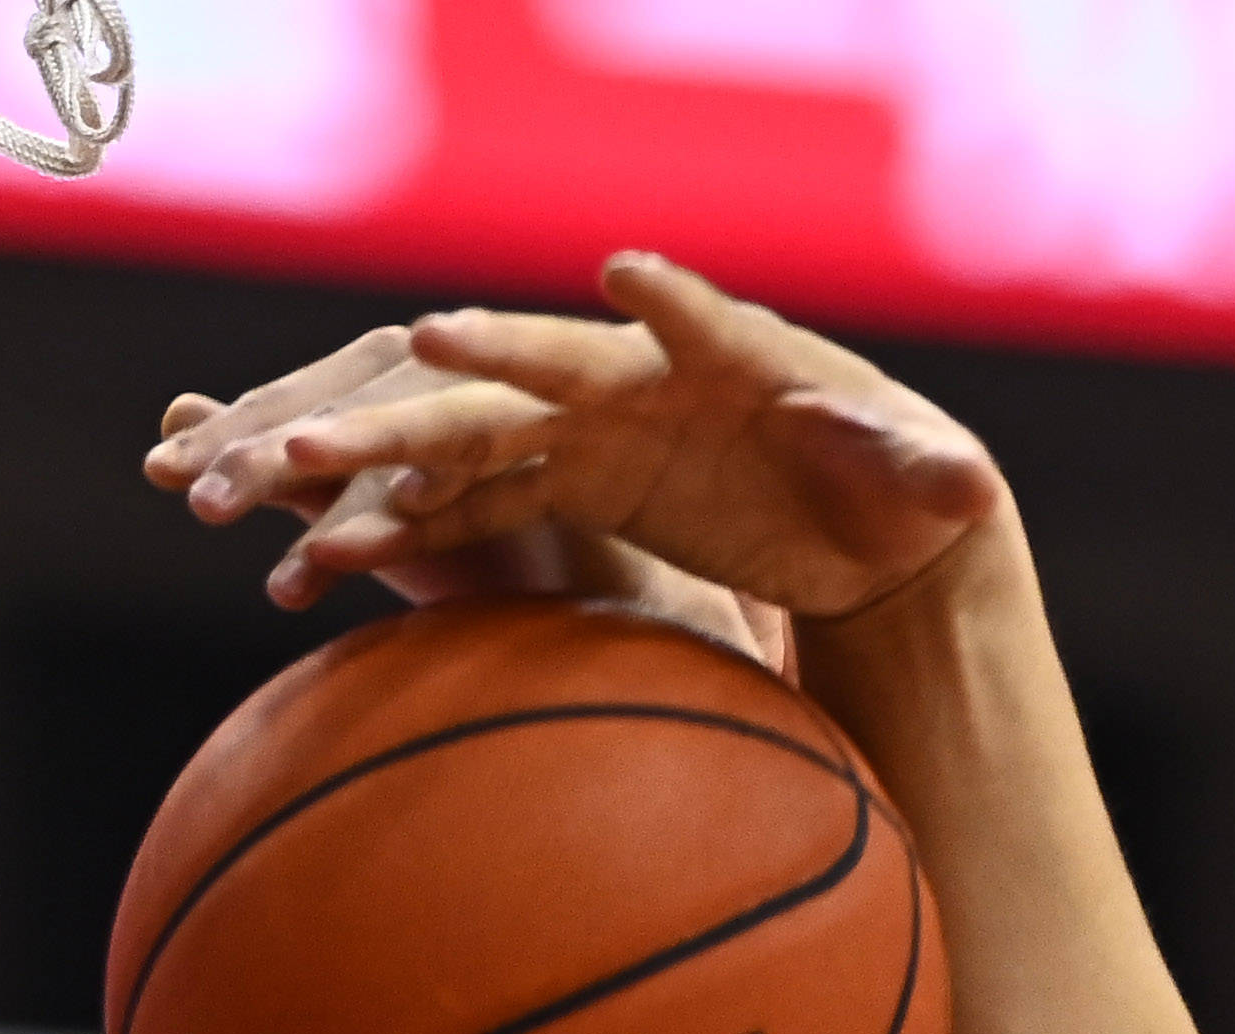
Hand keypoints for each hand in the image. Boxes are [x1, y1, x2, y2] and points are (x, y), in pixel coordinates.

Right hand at [145, 252, 1001, 620]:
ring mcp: (592, 436)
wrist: (870, 528)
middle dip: (454, 376)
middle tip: (376, 379)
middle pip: (529, 374)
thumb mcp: (936, 487)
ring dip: (376, 459)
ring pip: (466, 440)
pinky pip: (471, 511)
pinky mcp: (573, 492)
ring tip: (273, 474)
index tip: (620, 275)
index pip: (691, 318)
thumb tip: (961, 477)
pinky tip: (317, 557)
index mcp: (731, 360)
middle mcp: (640, 383)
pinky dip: (399, 532)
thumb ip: (934, 472)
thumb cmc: (908, 488)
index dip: (663, 297)